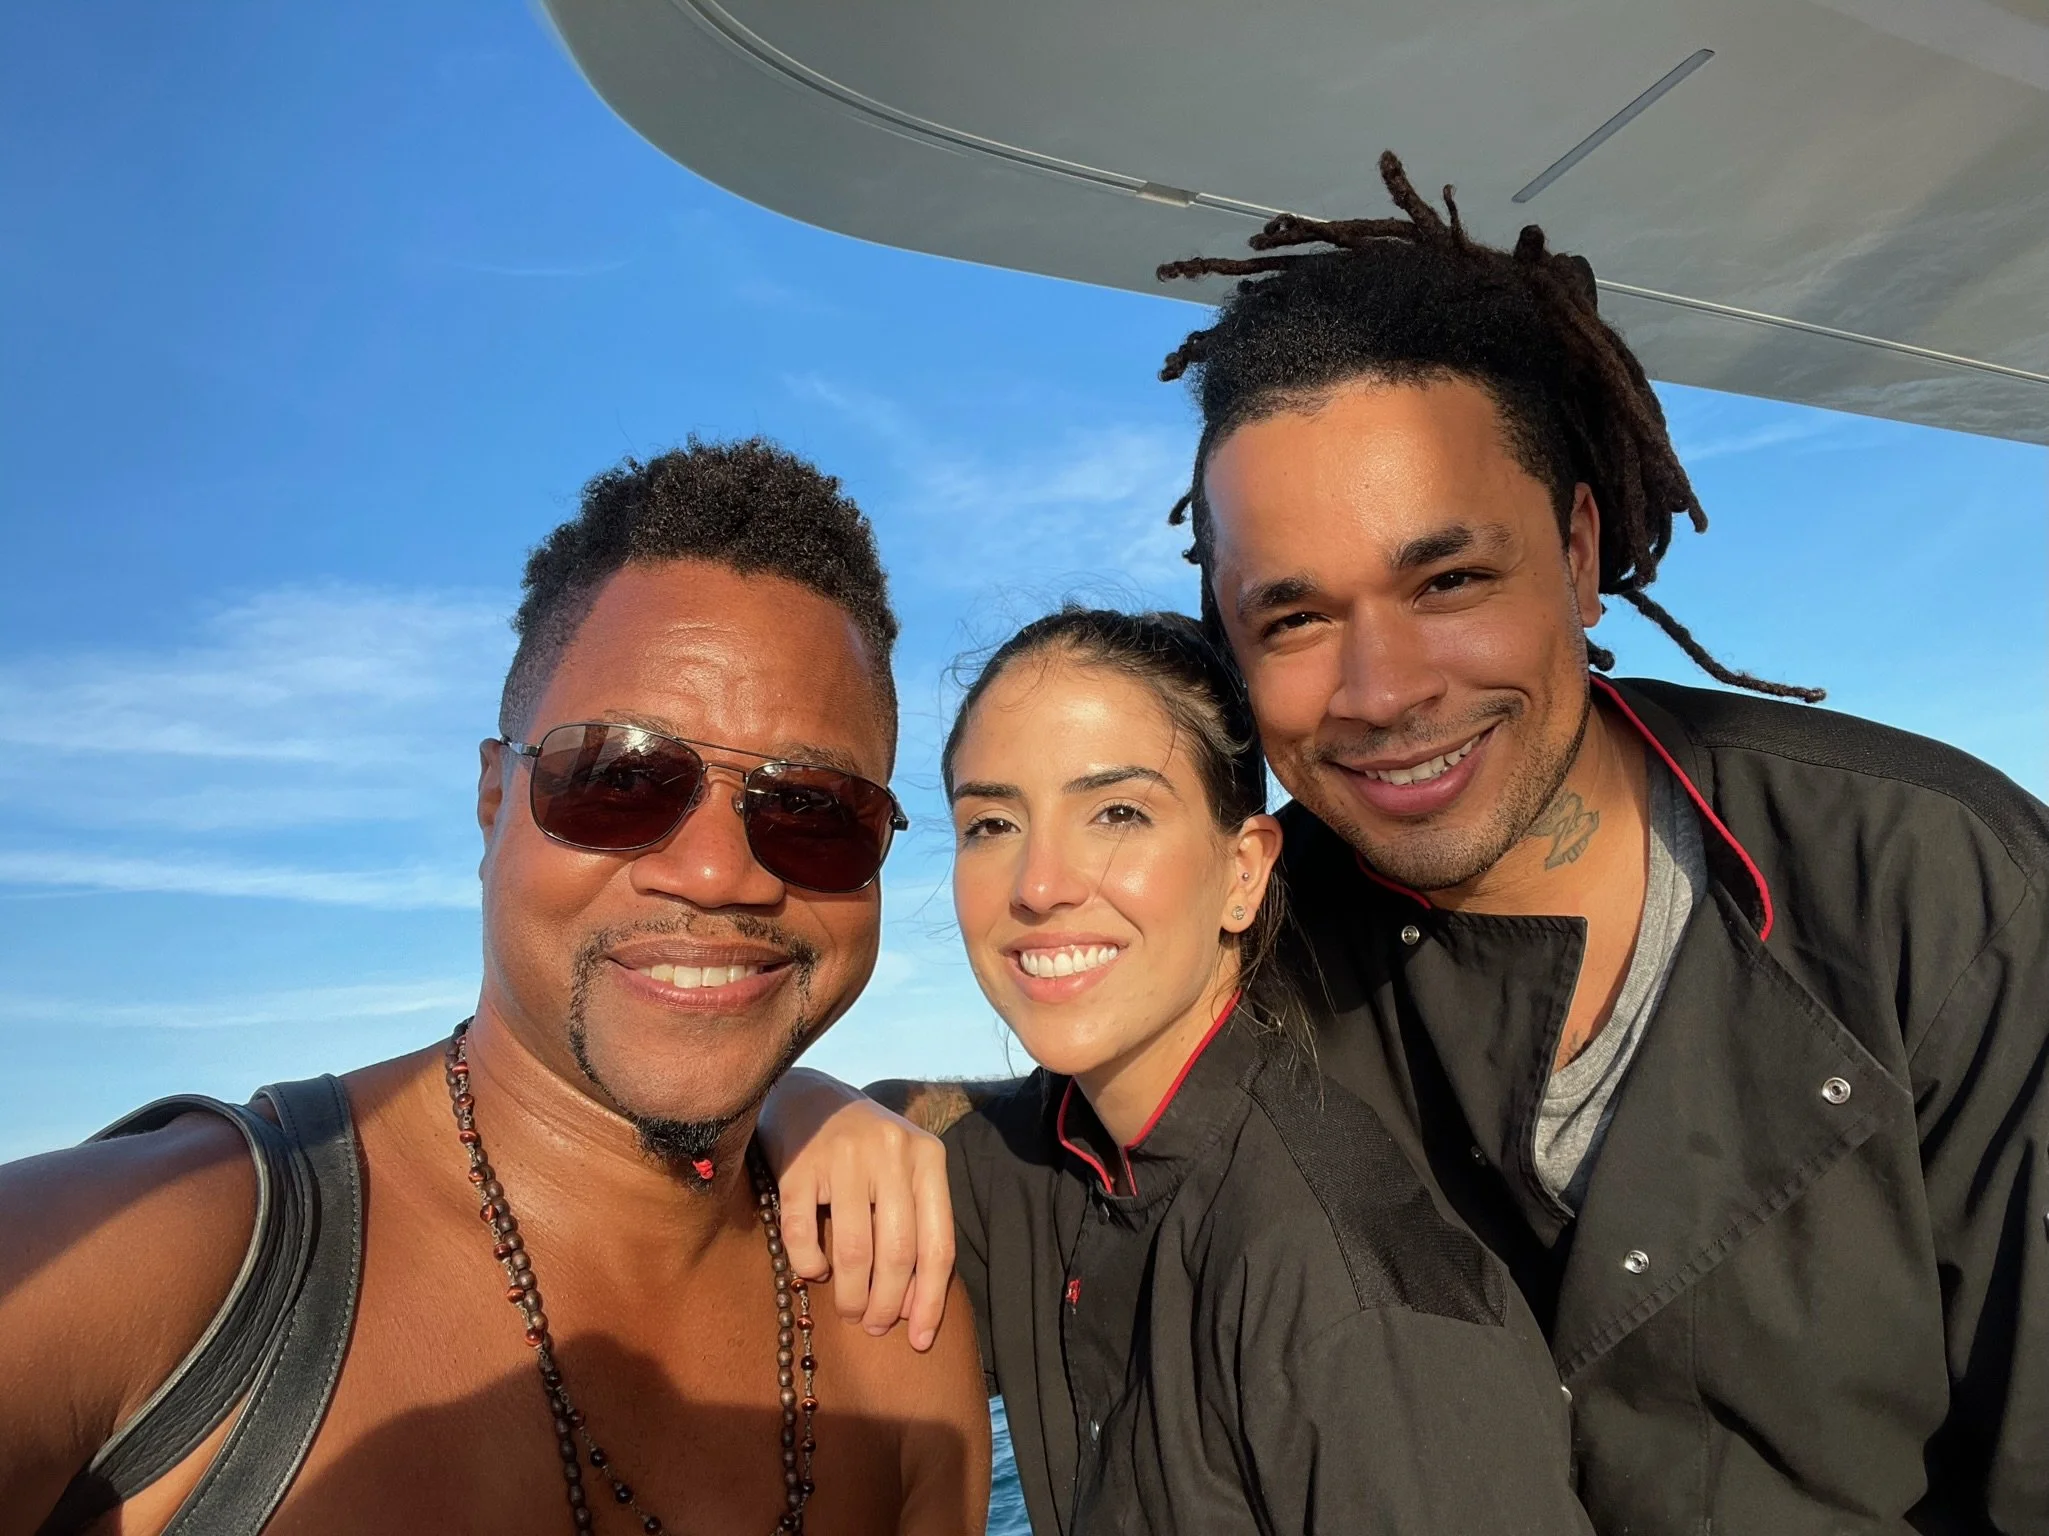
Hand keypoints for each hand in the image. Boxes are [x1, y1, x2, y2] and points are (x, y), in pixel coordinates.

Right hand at [756, 1068, 956, 1351]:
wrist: (809, 1096)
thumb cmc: (866, 1150)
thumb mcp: (904, 1172)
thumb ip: (916, 1227)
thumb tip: (913, 1307)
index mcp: (928, 1158)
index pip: (939, 1244)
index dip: (930, 1300)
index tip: (921, 1341)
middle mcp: (891, 1153)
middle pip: (898, 1253)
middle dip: (887, 1304)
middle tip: (874, 1326)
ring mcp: (844, 1157)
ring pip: (854, 1250)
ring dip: (851, 1295)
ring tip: (850, 1310)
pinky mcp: (799, 1165)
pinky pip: (803, 1234)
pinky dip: (809, 1265)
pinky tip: (813, 1273)